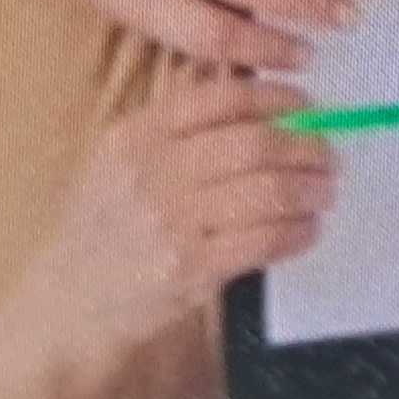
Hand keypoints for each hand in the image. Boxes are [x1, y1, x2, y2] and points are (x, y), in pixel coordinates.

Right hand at [0, 79, 336, 376]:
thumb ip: (175, 130)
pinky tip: (308, 230)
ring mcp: (171, 223)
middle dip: (307, 146)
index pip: (221, 98)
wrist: (68, 302)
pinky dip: (298, 232)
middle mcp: (153, 173)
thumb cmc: (104, 227)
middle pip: (255, 143)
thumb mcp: (119, 163)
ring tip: (326, 192)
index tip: (306, 106)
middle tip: (330, 155)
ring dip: (311, 189)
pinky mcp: (189, 269)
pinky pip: (265, 240)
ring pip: (268, 190)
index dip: (275, 97)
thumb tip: (258, 104)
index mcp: (137, 137)